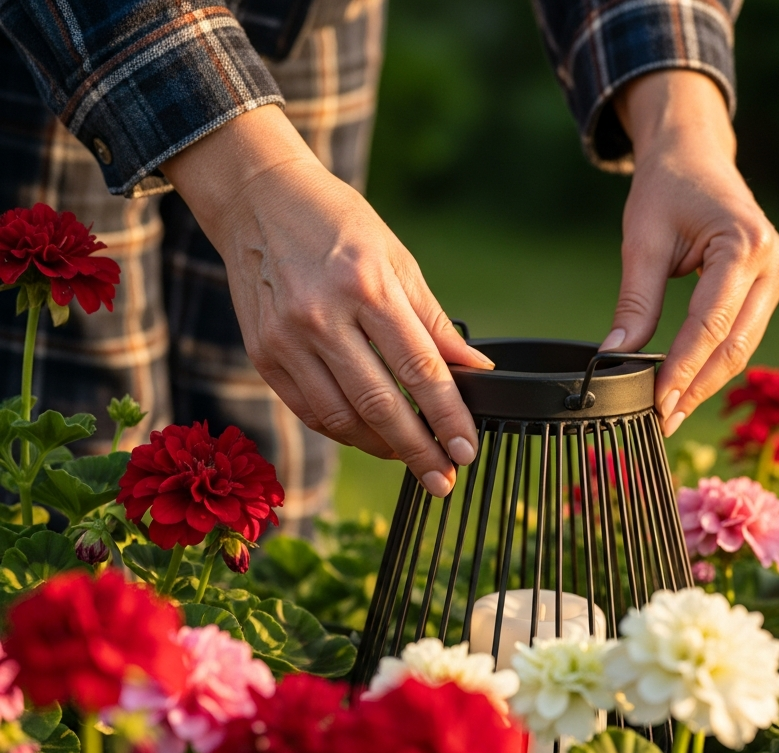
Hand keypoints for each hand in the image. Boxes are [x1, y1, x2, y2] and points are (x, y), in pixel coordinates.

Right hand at [161, 105, 491, 497]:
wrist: (257, 198)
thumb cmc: (337, 224)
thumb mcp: (397, 259)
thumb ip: (434, 321)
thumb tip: (475, 371)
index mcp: (365, 285)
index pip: (418, 368)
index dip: (447, 417)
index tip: (466, 452)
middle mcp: (321, 315)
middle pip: (379, 405)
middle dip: (417, 451)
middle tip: (443, 481)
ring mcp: (285, 339)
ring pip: (341, 419)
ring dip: (381, 448)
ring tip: (410, 457)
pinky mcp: (262, 354)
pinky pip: (309, 411)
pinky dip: (344, 431)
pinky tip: (370, 436)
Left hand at [602, 71, 778, 434]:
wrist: (694, 154)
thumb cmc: (665, 188)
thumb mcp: (642, 241)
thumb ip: (634, 303)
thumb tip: (614, 356)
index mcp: (744, 245)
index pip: (710, 324)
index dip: (682, 368)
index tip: (656, 403)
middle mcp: (772, 263)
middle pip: (734, 344)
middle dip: (696, 387)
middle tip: (662, 421)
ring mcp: (776, 276)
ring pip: (742, 346)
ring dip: (706, 382)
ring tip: (671, 412)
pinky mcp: (768, 286)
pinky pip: (742, 334)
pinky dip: (714, 363)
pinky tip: (688, 386)